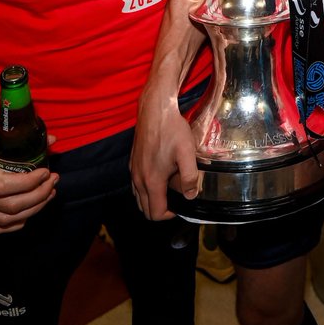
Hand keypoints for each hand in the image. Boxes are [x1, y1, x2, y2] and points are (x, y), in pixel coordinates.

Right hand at [0, 113, 57, 233]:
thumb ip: (20, 131)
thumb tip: (51, 140)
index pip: (2, 186)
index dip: (28, 183)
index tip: (45, 172)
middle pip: (8, 206)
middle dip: (38, 196)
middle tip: (52, 181)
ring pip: (5, 220)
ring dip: (32, 209)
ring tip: (48, 193)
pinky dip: (16, 223)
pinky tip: (30, 210)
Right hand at [131, 90, 198, 220]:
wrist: (155, 110)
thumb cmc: (172, 130)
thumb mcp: (187, 153)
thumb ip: (190, 177)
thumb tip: (191, 196)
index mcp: (152, 181)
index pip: (156, 213)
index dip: (169, 215)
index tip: (180, 205)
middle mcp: (138, 179)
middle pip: (145, 209)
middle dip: (161, 209)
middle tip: (176, 198)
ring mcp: (133, 170)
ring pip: (139, 197)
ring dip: (153, 199)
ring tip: (169, 187)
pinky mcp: (132, 162)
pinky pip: (136, 185)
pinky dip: (146, 188)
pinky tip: (160, 175)